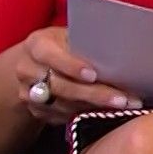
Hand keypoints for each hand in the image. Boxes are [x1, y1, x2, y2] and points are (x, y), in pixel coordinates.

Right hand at [5, 26, 140, 125]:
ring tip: (125, 106)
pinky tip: (108, 112)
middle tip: (122, 99)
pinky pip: (63, 117)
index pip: (51, 55)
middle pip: (60, 86)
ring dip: (96, 107)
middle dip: (94, 94)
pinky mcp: (36, 111)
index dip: (71, 66)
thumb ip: (85, 42)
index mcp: (36, 45)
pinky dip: (87, 115)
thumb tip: (121, 48)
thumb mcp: (69, 36)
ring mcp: (28, 93)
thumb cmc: (61, 45)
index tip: (94, 75)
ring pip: (64, 105)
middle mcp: (27, 69)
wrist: (34, 65)